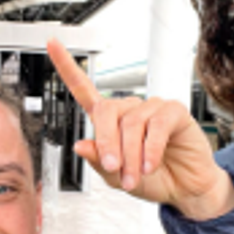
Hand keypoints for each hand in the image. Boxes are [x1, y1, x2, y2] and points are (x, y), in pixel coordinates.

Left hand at [45, 38, 233, 219]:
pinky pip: (157, 125)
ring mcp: (153, 108)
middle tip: (113, 167)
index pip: (84, 89)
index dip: (67, 67)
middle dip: (106, 141)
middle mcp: (130, 109)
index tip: (51, 44)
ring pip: (132, 124)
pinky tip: (150, 164)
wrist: (183, 189)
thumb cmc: (152, 179)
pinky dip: (151, 149)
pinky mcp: (174, 112)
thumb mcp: (117, 178)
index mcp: (110, 121)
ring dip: (131, 155)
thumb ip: (98, 162)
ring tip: (134, 177)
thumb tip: (80, 145)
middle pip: (106, 110)